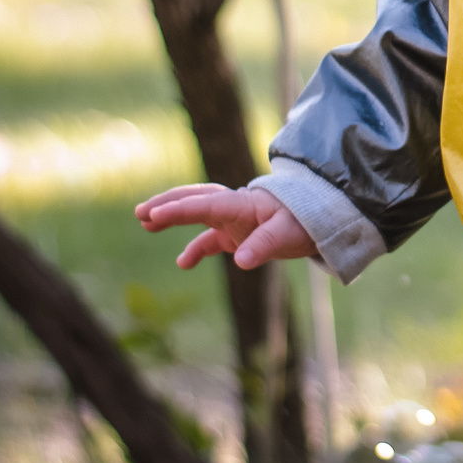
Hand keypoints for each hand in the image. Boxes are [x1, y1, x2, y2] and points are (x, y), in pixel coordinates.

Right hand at [134, 183, 315, 271]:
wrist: (320, 219)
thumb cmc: (304, 222)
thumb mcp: (287, 234)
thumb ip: (263, 246)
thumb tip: (240, 261)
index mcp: (242, 204)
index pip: (205, 205)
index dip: (179, 210)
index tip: (154, 215)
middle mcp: (233, 207)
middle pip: (195, 199)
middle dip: (167, 204)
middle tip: (142, 213)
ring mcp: (233, 220)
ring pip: (196, 213)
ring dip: (173, 216)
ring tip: (146, 224)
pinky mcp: (236, 233)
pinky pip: (209, 239)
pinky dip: (194, 249)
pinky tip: (182, 263)